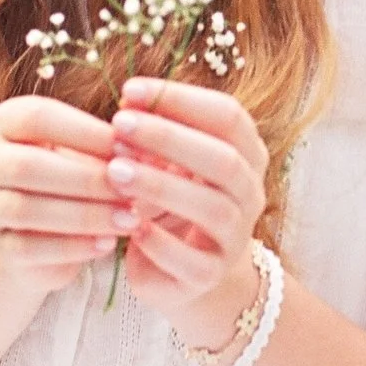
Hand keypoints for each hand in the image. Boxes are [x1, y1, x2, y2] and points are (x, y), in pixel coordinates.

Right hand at [0, 95, 126, 294]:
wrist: (47, 231)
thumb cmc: (78, 175)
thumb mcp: (94, 154)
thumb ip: (115, 149)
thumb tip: (150, 150)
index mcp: (8, 121)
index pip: (39, 117)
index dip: (85, 132)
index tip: (129, 148)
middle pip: (27, 166)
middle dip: (85, 179)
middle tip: (131, 190)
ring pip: (25, 209)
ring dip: (84, 215)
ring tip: (128, 219)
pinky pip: (29, 248)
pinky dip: (72, 247)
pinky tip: (107, 244)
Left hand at [107, 77, 269, 340]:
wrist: (187, 272)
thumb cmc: (173, 200)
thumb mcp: (170, 161)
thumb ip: (156, 134)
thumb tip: (129, 102)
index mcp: (247, 155)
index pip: (228, 116)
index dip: (180, 99)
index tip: (129, 90)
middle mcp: (250, 194)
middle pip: (224, 160)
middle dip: (169, 138)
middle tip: (120, 125)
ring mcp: (235, 238)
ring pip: (212, 208)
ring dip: (161, 186)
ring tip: (115, 171)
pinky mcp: (210, 275)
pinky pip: (191, 260)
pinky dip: (159, 241)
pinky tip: (128, 225)